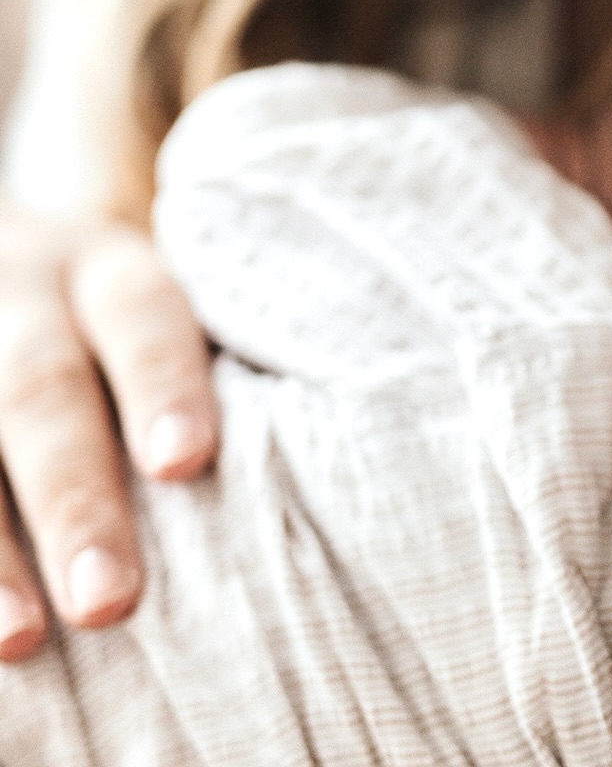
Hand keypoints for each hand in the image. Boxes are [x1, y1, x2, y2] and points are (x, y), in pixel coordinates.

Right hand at [0, 205, 218, 659]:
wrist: (6, 251)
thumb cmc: (115, 317)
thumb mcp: (149, 301)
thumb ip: (210, 366)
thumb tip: (306, 476)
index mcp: (107, 269)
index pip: (143, 319)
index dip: (163, 386)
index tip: (186, 463)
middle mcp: (22, 294)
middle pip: (41, 390)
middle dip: (73, 498)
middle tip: (110, 601)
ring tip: (20, 636)